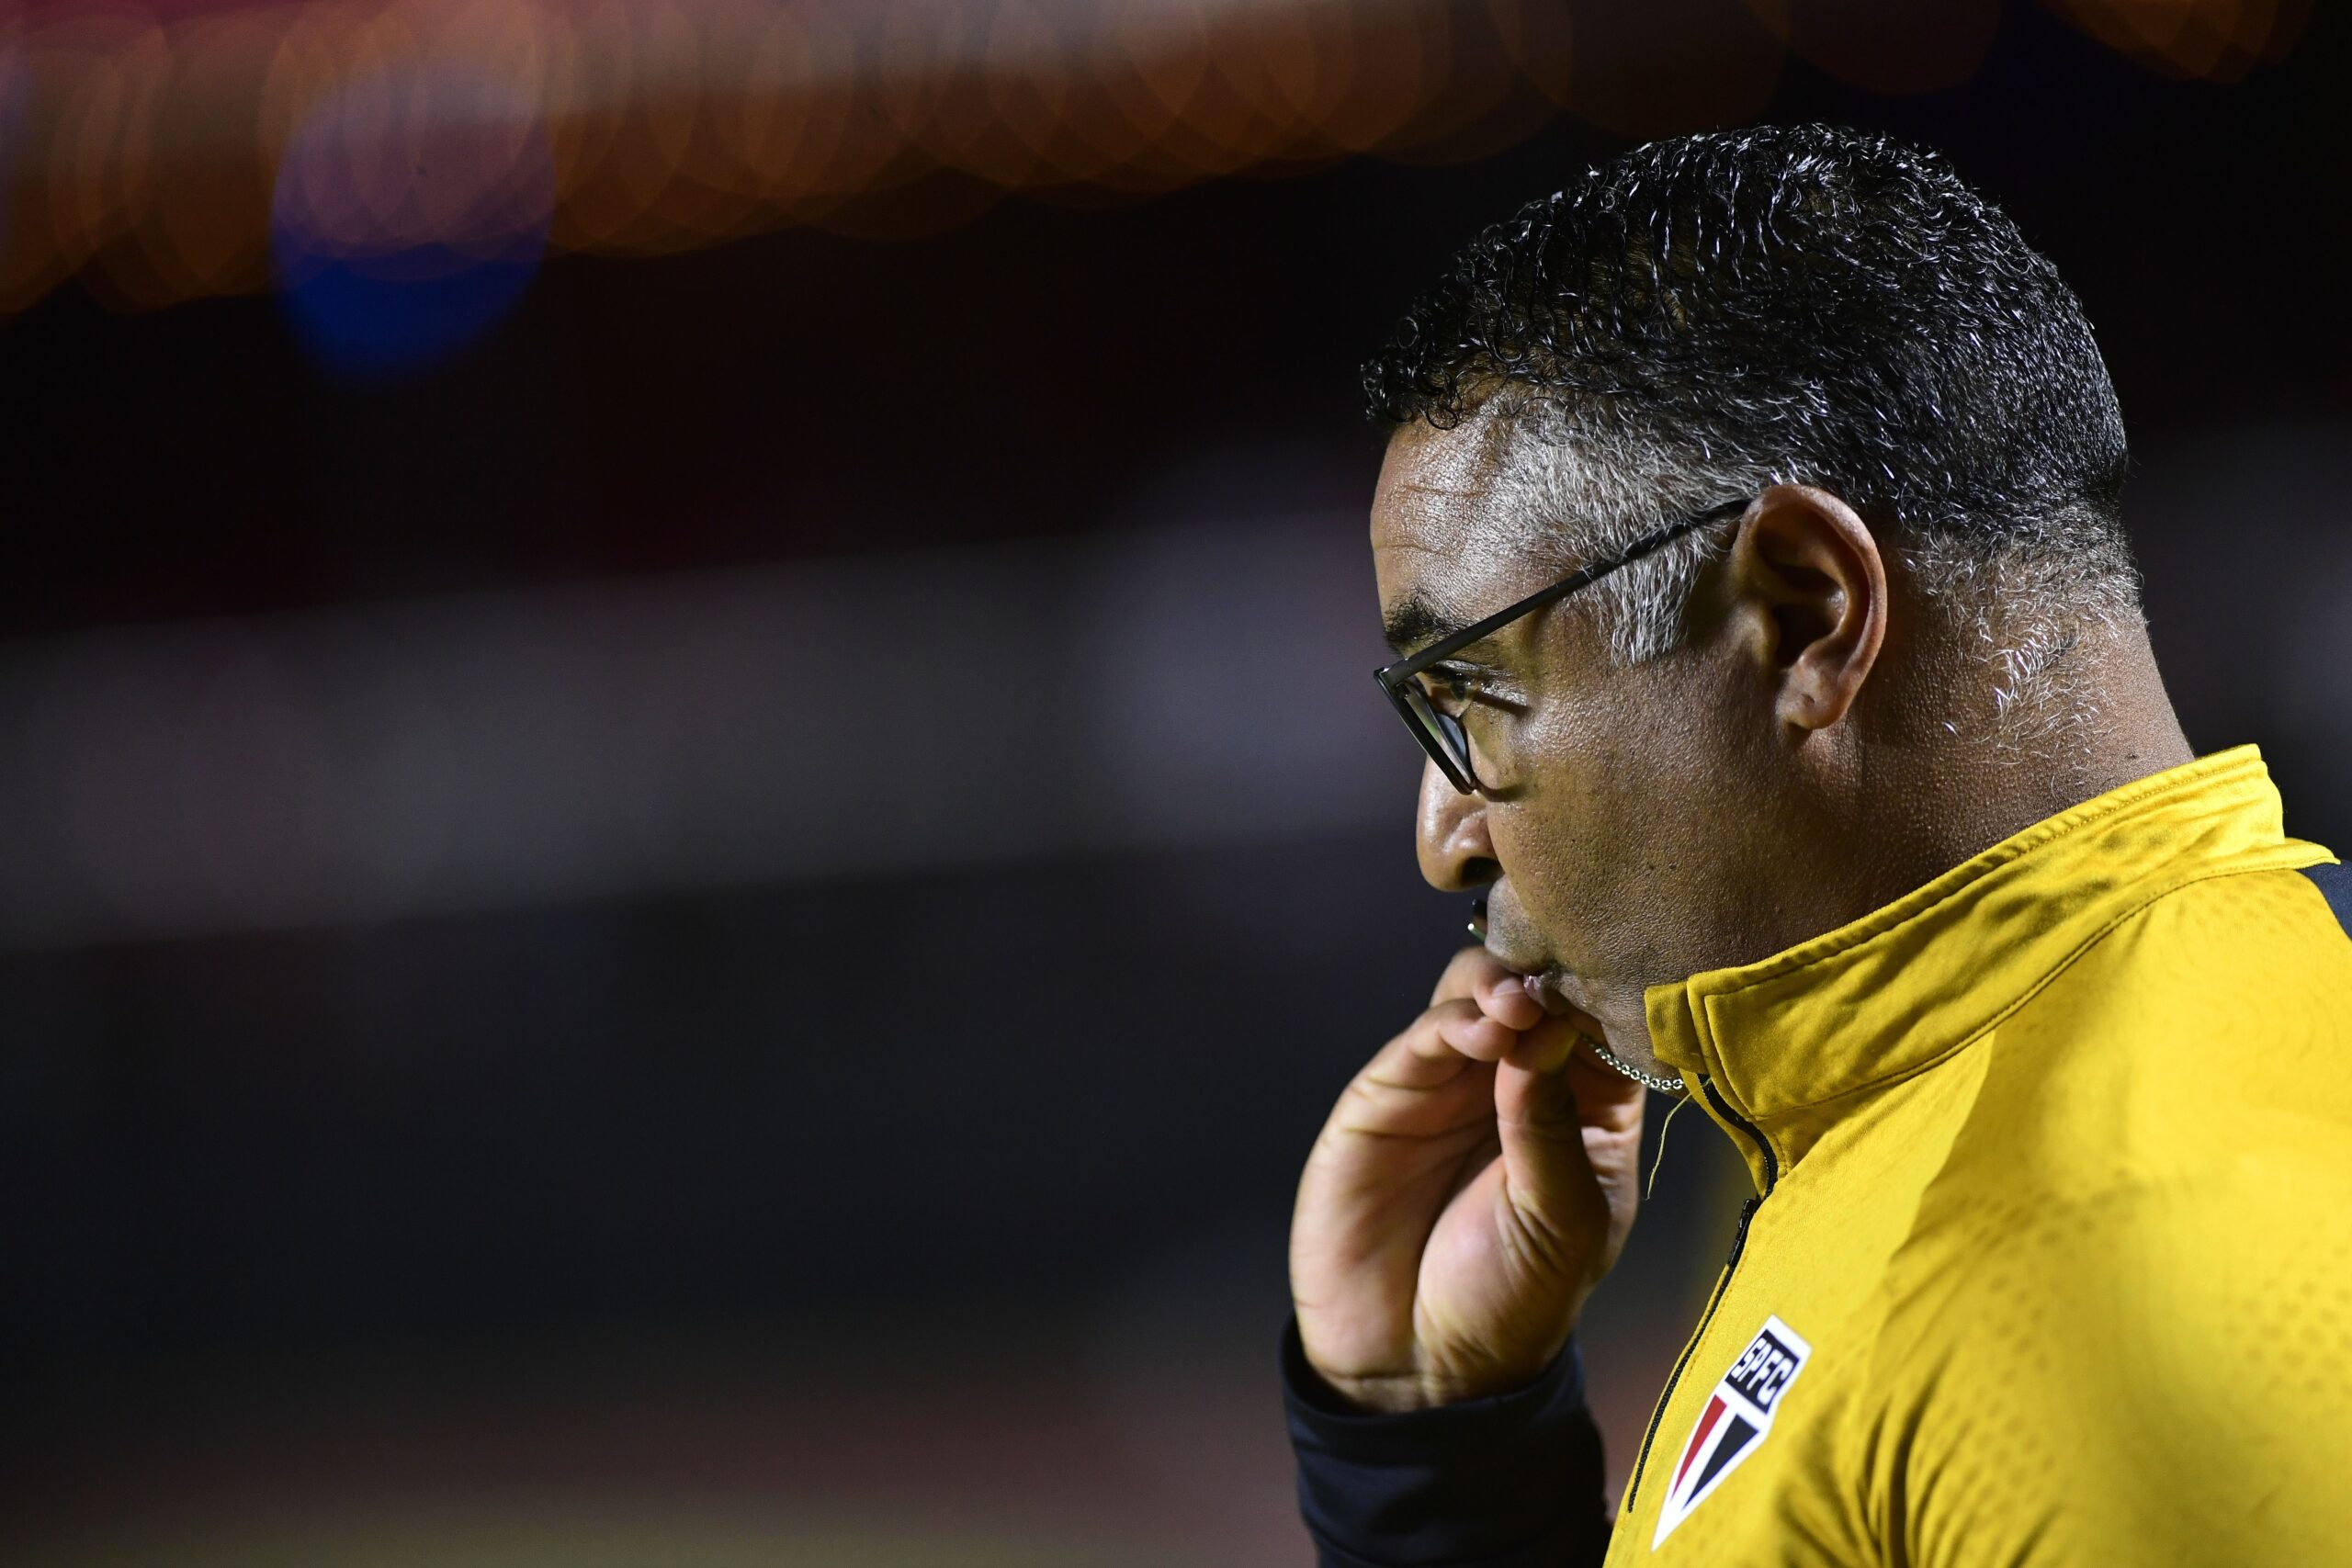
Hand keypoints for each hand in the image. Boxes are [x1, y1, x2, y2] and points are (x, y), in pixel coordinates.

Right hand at [1289, 945, 1647, 1411]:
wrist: (1415, 1364)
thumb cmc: (1511, 1301)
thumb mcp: (1562, 1222)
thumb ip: (1553, 1125)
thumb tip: (1548, 1027)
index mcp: (1584, 1112)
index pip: (1603, 1025)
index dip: (1608, 996)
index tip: (1618, 980)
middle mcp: (1518, 1085)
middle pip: (1537, 993)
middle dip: (1549, 978)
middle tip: (1554, 992)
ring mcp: (1450, 1085)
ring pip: (1475, 996)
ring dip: (1499, 986)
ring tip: (1518, 1005)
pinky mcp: (1387, 1096)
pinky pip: (1422, 1036)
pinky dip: (1453, 1020)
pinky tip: (1484, 1029)